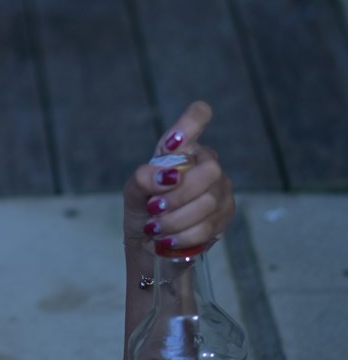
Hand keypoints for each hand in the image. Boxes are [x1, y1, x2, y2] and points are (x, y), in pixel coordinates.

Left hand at [122, 101, 234, 249]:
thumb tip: (167, 176)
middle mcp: (206, 161)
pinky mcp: (227, 212)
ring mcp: (221, 187)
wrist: (151, 242)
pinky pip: (209, 225)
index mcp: (182, 148)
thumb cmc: (143, 209)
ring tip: (157, 227)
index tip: (173, 142)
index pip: (197, 117)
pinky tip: (170, 239)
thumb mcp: (134, 192)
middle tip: (154, 208)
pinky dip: (184, 235)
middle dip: (178, 195)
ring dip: (176, 219)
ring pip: (208, 201)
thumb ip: (143, 179)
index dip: (192, 123)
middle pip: (209, 169)